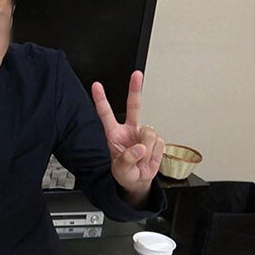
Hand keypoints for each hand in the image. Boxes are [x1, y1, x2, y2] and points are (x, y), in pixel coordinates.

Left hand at [91, 70, 164, 195]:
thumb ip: (128, 158)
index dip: (101, 100)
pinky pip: (158, 144)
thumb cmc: (125, 173)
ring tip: (141, 160)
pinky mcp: (156, 140)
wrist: (138, 180)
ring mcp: (143, 134)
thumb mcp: (120, 169)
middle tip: (136, 74)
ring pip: (149, 135)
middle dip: (135, 89)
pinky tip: (149, 158)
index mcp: (114, 134)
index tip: (96, 86)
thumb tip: (140, 148)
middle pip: (134, 106)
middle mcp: (129, 130)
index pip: (106, 114)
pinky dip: (155, 154)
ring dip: (147, 151)